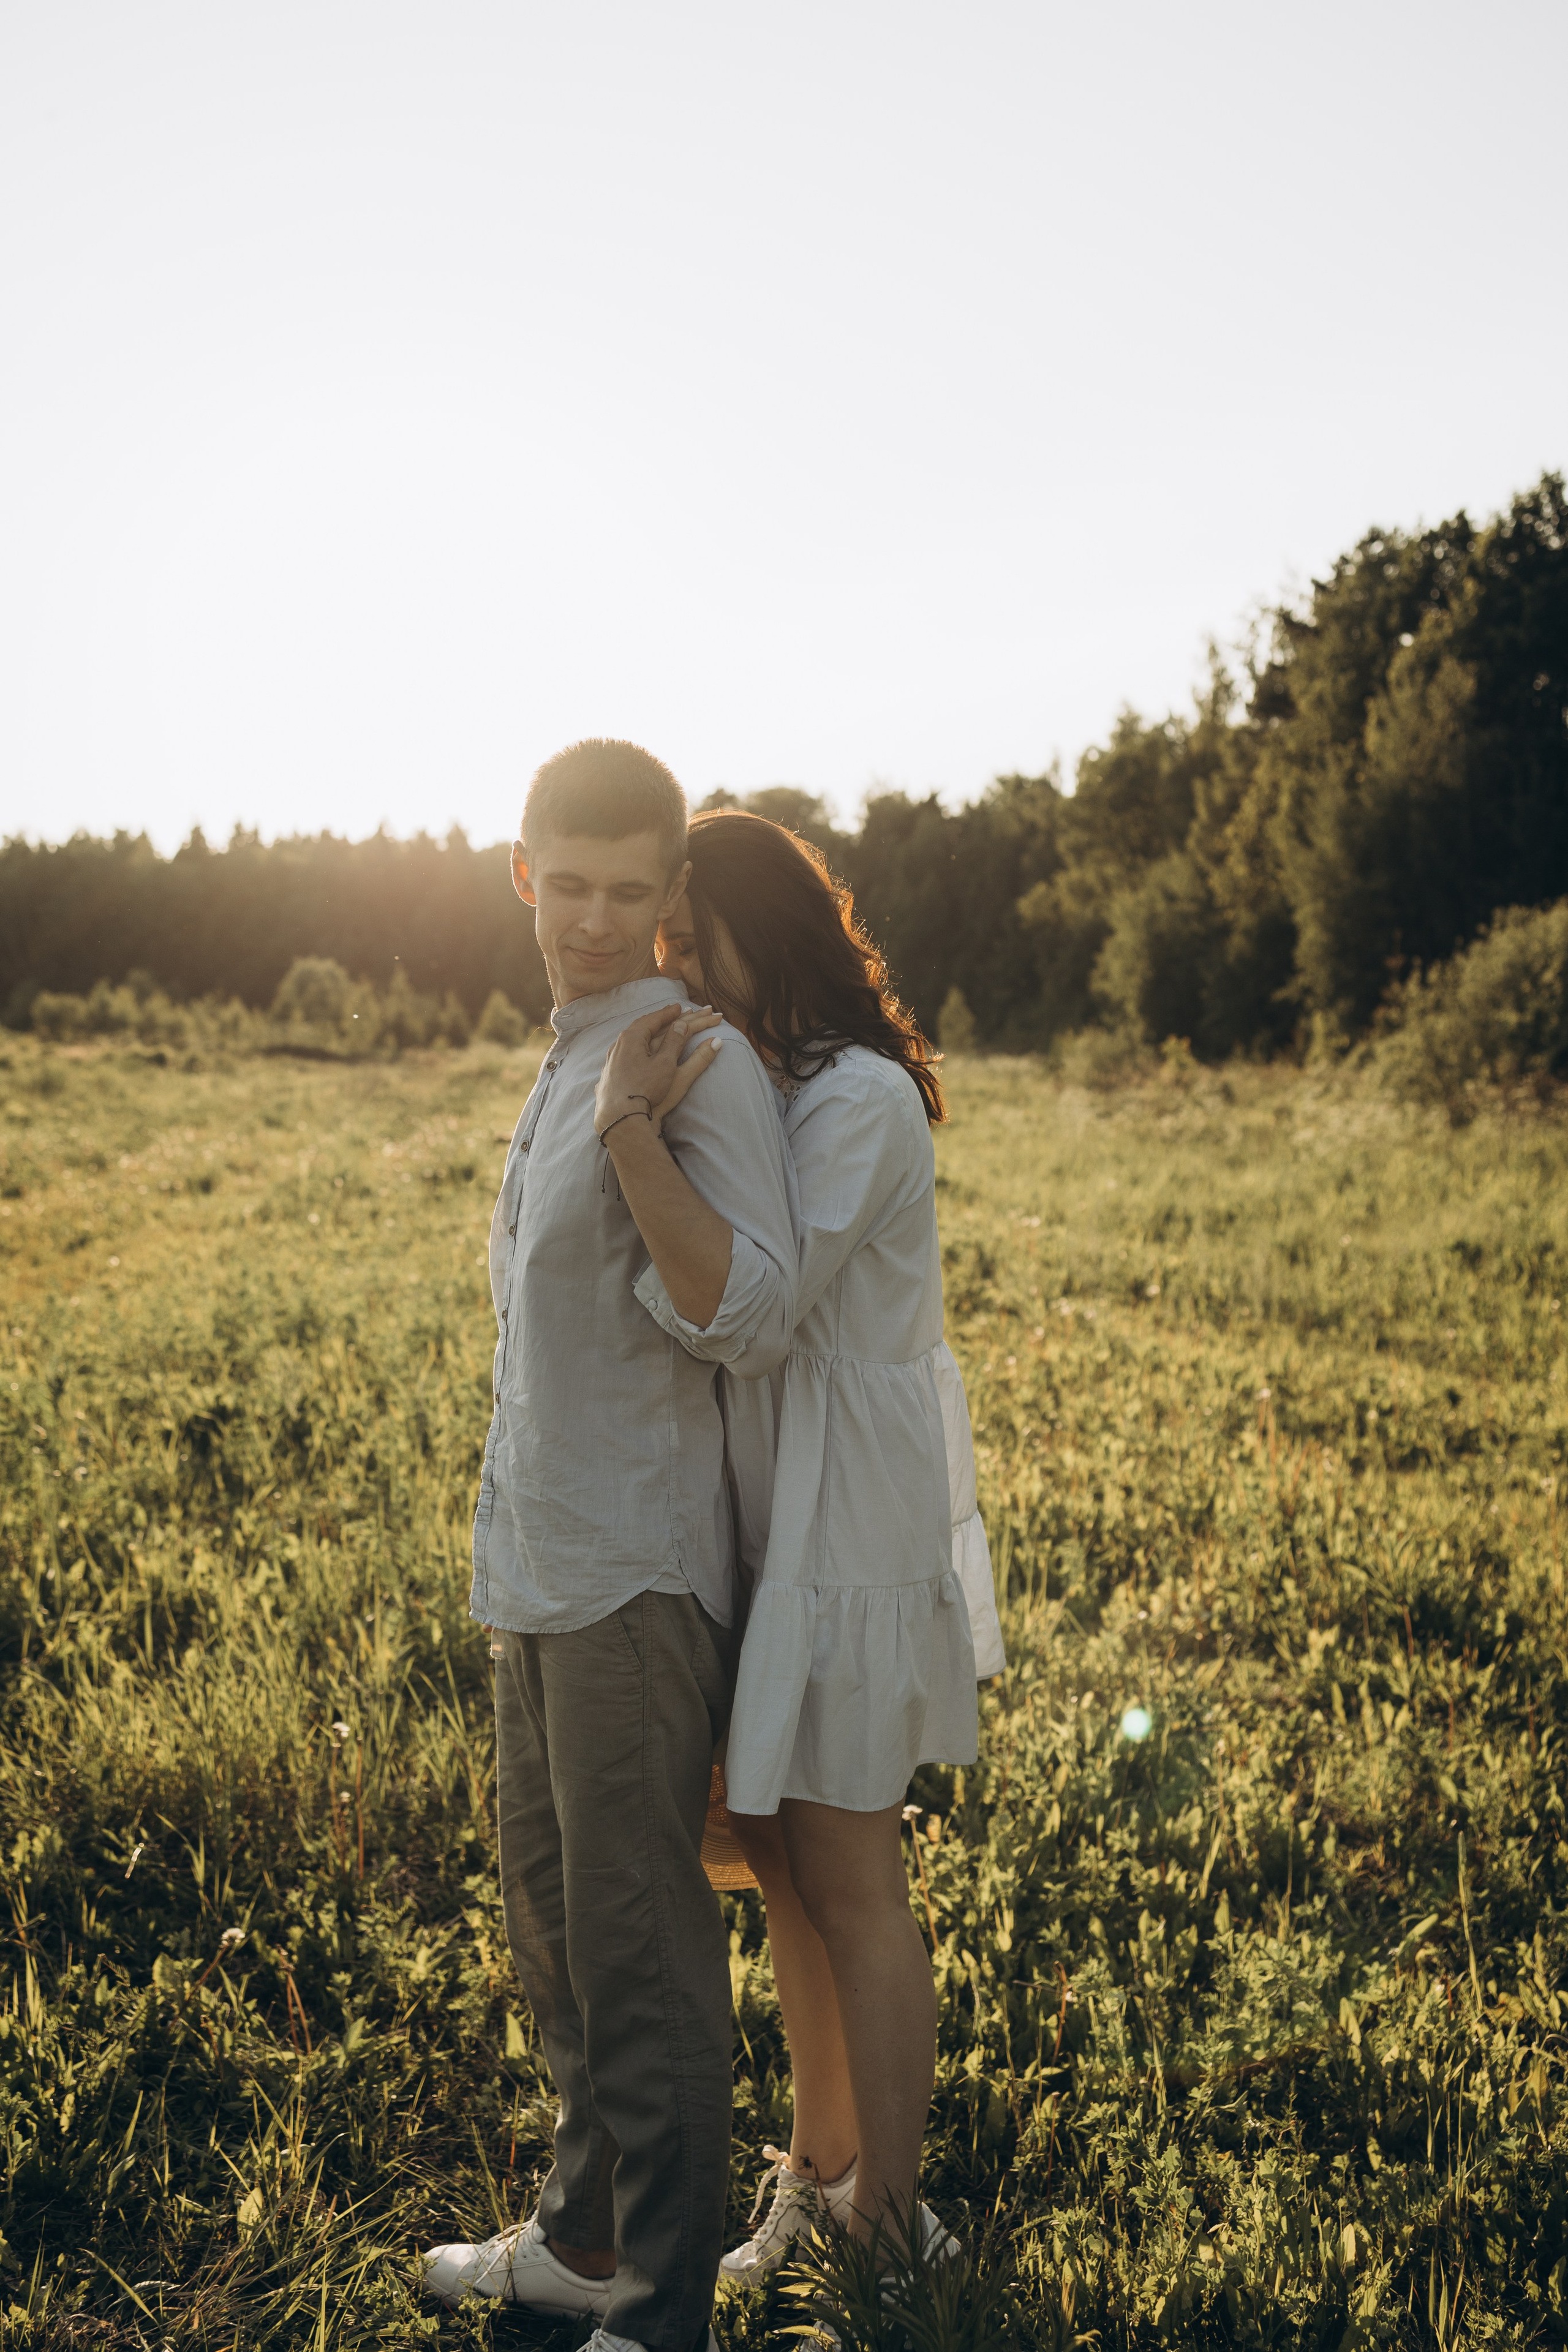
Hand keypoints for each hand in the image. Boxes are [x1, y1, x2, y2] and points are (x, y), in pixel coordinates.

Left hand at [595, 1005, 723, 1141]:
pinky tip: (639, 1051)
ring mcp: (612, 1059)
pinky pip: (627, 1052)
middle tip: (675, 1013)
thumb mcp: (665, 1064)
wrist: (618, 1118)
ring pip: (633, 1040)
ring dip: (649, 1032)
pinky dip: (639, 1047)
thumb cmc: (643, 1090)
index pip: (654, 1019)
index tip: (681, 1007)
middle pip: (643, 1026)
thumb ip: (677, 1043)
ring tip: (659, 1028)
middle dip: (661, 1020)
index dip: (670, 1013)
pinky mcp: (611, 1074)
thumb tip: (689, 1026)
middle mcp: (619, 1045)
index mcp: (632, 1037)